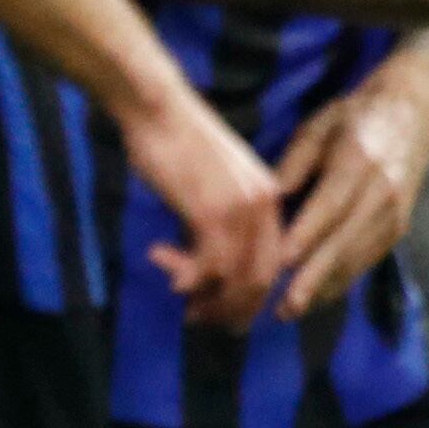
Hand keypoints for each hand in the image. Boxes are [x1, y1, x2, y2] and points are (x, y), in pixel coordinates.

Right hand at [122, 86, 284, 331]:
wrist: (157, 107)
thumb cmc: (174, 137)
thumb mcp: (212, 180)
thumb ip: (219, 214)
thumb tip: (204, 254)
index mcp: (269, 196)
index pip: (271, 260)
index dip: (249, 293)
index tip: (225, 309)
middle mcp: (263, 206)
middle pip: (260, 278)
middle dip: (232, 307)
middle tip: (201, 320)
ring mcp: (239, 210)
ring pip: (235, 278)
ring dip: (206, 298)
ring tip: (180, 299)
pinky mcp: (211, 212)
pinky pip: (207, 266)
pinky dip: (187, 277)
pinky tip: (164, 267)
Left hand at [273, 63, 428, 317]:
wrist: (413, 113)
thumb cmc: (354, 117)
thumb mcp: (318, 126)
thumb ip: (294, 162)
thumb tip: (269, 197)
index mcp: (358, 163)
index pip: (328, 208)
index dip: (304, 239)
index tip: (277, 264)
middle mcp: (381, 194)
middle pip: (344, 244)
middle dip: (312, 280)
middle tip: (281, 307)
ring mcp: (395, 215)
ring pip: (357, 259)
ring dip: (325, 288)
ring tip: (291, 310)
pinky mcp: (399, 228)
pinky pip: (367, 260)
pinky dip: (342, 281)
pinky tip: (317, 295)